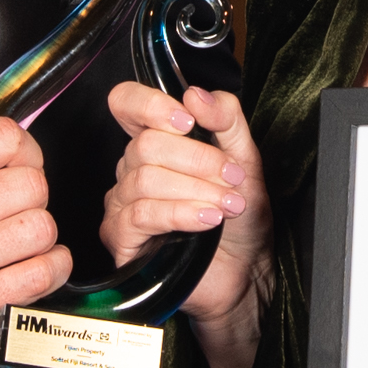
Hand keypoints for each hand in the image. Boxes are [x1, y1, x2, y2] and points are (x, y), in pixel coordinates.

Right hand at [0, 118, 64, 367]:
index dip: (26, 152)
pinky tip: (38, 268)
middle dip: (34, 199)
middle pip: (32, 183)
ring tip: (25, 244)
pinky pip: (40, 274)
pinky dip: (51, 270)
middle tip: (20, 212)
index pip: (5, 138)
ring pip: (41, 227)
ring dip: (42, 238)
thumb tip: (2, 152)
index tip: (23, 167)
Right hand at [105, 81, 268, 367]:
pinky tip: (207, 220)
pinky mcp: (122, 239)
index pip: (126, 103)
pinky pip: (141, 214)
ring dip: (196, 188)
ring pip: (144, 178)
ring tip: (228, 205)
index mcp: (156, 142)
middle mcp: (132, 169)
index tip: (187, 120)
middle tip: (232, 179)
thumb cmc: (240, 218)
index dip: (149, 104)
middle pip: (145, 144)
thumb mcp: (245, 160)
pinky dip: (181, 213)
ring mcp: (123, 204)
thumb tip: (196, 94)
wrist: (245, 273)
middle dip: (198, 160)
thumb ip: (226, 120)